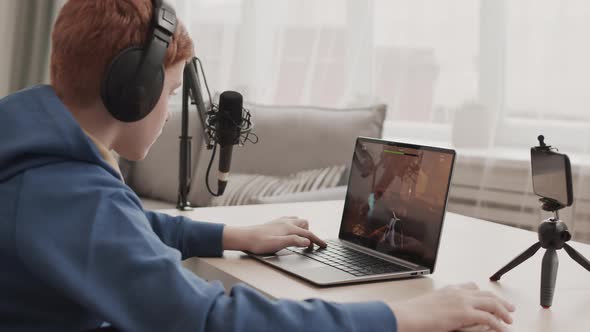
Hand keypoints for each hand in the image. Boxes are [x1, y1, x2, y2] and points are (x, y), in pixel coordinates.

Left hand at [222, 216, 326, 253]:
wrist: (244, 237)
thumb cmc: (260, 242)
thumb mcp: (278, 244)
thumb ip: (294, 241)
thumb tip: (308, 241)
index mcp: (289, 228)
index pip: (308, 234)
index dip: (317, 240)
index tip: (324, 246)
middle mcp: (286, 222)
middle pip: (305, 224)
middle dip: (310, 233)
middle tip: (310, 244)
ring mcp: (280, 221)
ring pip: (297, 221)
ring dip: (302, 228)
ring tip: (301, 239)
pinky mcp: (274, 223)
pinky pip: (289, 221)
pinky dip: (294, 226)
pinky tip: (289, 233)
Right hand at [388, 283, 514, 331]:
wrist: (408, 315)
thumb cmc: (414, 313)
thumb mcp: (431, 304)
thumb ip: (443, 305)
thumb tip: (447, 312)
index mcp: (449, 289)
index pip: (472, 287)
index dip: (484, 294)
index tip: (490, 300)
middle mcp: (458, 292)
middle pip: (486, 293)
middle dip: (500, 301)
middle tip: (509, 308)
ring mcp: (462, 302)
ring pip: (491, 302)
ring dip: (503, 311)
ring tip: (509, 319)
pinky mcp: (464, 313)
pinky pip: (488, 318)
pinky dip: (498, 323)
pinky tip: (502, 329)